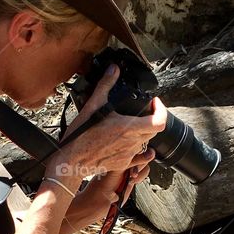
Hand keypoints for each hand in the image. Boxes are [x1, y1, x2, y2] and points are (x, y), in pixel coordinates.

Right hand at [48, 73, 165, 184]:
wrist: (72, 160)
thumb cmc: (81, 136)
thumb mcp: (92, 106)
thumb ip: (105, 85)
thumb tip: (113, 69)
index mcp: (128, 128)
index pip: (159, 122)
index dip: (161, 110)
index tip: (154, 104)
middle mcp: (132, 143)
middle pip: (153, 130)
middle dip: (151, 119)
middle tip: (143, 112)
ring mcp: (129, 155)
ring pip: (145, 142)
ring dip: (142, 132)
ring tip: (130, 125)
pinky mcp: (123, 164)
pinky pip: (138, 157)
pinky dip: (138, 149)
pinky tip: (131, 144)